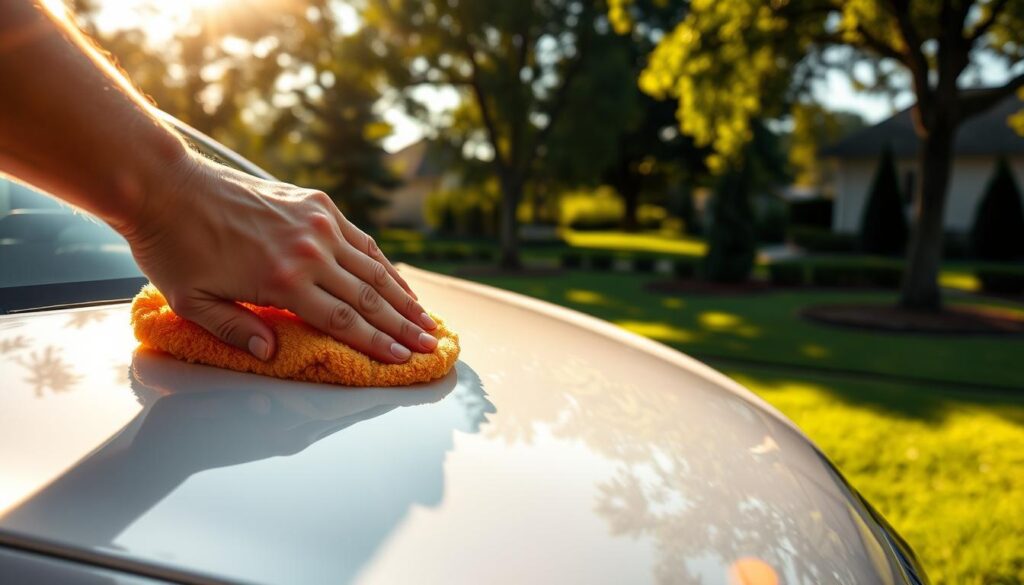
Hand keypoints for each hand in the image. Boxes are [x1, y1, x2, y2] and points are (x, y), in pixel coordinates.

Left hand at [123, 153, 436, 362]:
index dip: (377, 343)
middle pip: (368, 297)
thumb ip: (236, 330)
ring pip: (372, 266)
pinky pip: (359, 238)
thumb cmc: (174, 248)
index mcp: (283, 280)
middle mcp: (309, 250)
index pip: (344, 320)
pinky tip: (396, 279)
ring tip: (425, 317)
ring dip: (402, 296)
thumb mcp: (194, 303)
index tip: (404, 359)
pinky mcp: (315, 203)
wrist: (166, 187)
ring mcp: (316, 223)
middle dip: (403, 325)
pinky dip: (382, 262)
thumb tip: (271, 352)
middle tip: (430, 343)